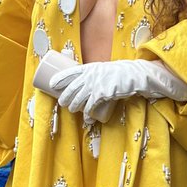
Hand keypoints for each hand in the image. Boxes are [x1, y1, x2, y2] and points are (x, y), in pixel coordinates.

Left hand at [51, 58, 186, 122]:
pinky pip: (91, 106)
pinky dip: (87, 114)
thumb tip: (87, 85)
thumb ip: (96, 76)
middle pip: (71, 87)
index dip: (59, 78)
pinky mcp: (102, 94)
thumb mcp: (105, 70)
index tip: (51, 84)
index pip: (70, 71)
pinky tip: (86, 119)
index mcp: (90, 68)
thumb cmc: (121, 73)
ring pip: (79, 98)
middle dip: (65, 97)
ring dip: (73, 106)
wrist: (135, 75)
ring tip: (72, 110)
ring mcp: (96, 84)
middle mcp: (90, 75)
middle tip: (62, 103)